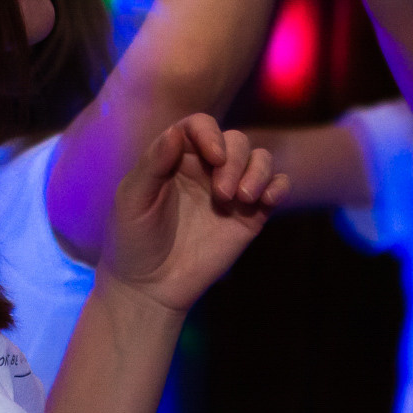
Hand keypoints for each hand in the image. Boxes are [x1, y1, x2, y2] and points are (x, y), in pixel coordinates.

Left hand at [101, 114, 285, 316]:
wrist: (151, 285)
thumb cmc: (135, 239)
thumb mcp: (133, 199)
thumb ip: (153, 163)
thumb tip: (176, 131)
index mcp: (176, 157)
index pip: (200, 126)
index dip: (210, 133)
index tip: (214, 157)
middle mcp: (206, 168)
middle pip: (236, 141)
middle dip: (234, 161)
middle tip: (222, 194)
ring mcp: (231, 190)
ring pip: (260, 159)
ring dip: (259, 171)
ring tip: (243, 199)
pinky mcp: (250, 215)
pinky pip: (277, 186)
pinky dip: (279, 186)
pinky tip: (268, 200)